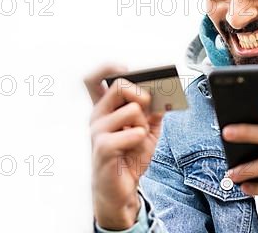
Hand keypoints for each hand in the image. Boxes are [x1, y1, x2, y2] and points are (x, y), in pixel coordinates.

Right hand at [85, 65, 163, 229]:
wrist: (121, 189)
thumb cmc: (130, 156)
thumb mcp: (148, 129)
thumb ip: (154, 110)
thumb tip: (164, 92)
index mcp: (105, 108)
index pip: (93, 79)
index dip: (108, 67)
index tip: (126, 68)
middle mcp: (97, 116)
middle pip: (119, 86)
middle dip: (141, 94)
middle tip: (148, 107)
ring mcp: (97, 131)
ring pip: (132, 110)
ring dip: (144, 124)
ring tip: (140, 138)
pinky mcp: (103, 148)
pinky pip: (133, 132)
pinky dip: (141, 138)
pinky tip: (136, 147)